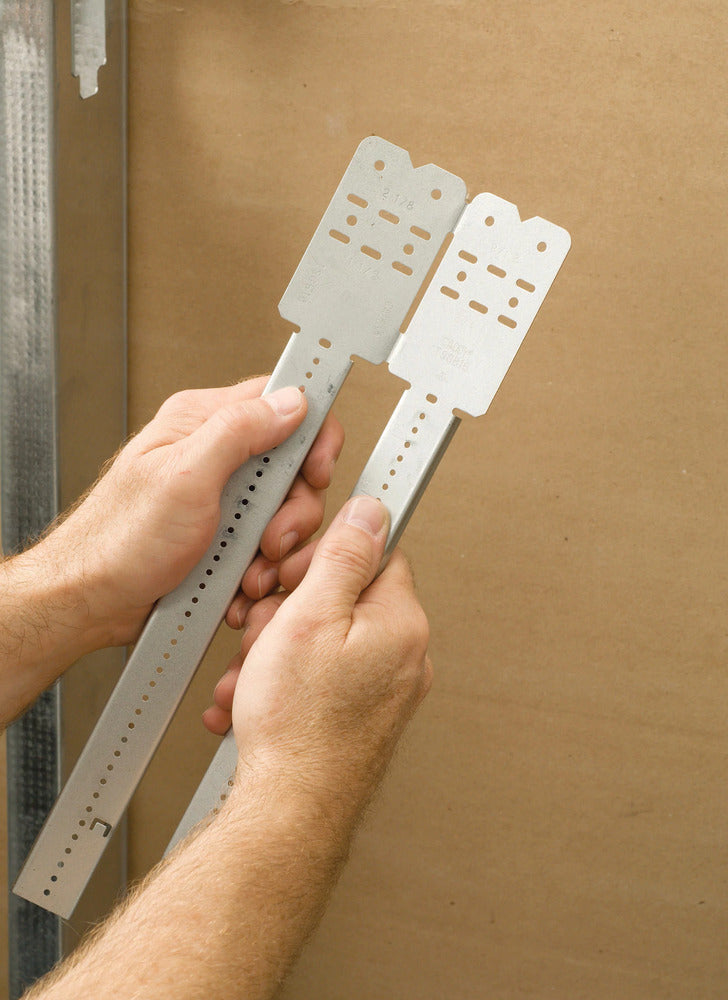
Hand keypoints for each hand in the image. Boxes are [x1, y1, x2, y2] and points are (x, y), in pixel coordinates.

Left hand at [41, 379, 342, 646]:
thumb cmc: (118, 541)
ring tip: (252, 568)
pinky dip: (261, 568)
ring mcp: (220, 499)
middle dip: (293, 510)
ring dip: (277, 548)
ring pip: (283, 512)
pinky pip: (264, 546)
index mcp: (201, 424)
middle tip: (273, 536)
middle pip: (291, 467)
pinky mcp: (222, 535)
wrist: (92, 600)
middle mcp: (213, 456)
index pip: (280, 403)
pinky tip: (240, 582)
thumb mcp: (184, 476)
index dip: (311, 435)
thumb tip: (290, 401)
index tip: (315, 471)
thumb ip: (239, 430)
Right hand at [207, 496, 431, 808]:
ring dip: (279, 651)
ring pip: (325, 641)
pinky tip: (260, 699)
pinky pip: (323, 679)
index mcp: (401, 623)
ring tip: (256, 677)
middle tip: (266, 633)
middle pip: (344, 599)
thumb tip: (372, 512)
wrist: (288, 811)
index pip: (373, 555)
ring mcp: (386, 690)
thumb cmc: (298, 727)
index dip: (322, 560)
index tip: (294, 575)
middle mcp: (404, 656)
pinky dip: (287, 683)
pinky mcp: (364, 716)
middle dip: (291, 611)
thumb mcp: (311, 617)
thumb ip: (344, 557)